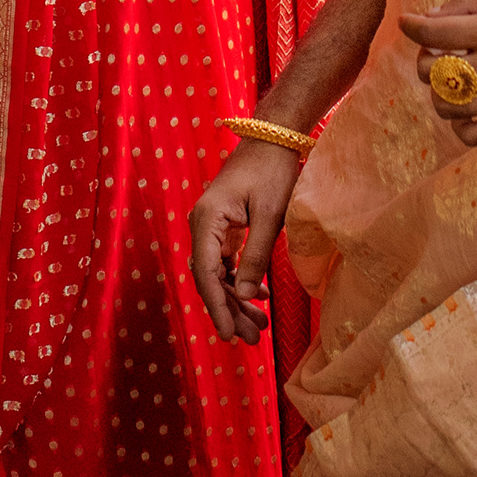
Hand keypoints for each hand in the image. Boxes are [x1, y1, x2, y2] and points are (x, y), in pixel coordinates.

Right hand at [188, 141, 301, 344]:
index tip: (228, 335)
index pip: (207, 275)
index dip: (217, 308)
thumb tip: (247, 296)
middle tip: (252, 338)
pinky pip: (227, 262)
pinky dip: (241, 281)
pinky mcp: (225, 226)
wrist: (273, 138)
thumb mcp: (270, 215)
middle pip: (211, 279)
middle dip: (230, 310)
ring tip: (259, 325)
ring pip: (219, 274)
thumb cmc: (273, 171)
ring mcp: (213, 226)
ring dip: (237, 299)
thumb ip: (257, 256)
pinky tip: (261, 296)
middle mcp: (203, 224)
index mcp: (207, 220)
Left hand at [399, 0, 476, 148]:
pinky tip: (468, 108)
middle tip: (439, 52)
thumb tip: (431, 16)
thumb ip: (472, 1)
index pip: (433, 33)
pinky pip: (469, 135)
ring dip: (440, 91)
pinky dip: (458, 124)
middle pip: (431, 73)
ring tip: (455, 80)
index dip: (413, 26)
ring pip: (445, 106)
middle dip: (426, 60)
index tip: (407, 23)